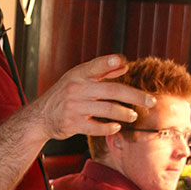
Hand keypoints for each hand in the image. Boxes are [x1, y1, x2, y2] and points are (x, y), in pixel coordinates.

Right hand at [35, 54, 155, 140]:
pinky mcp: (73, 124)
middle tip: (150, 101)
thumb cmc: (64, 94)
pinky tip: (117, 126)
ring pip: (108, 110)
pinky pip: (97, 127)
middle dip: (135, 96)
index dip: (108, 63)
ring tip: (134, 115)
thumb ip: (102, 72)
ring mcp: (74, 107)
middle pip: (111, 91)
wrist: (41, 116)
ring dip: (125, 113)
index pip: (96, 66)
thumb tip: (125, 65)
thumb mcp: (78, 79)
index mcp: (78, 75)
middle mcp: (76, 89)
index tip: (123, 62)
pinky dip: (110, 127)